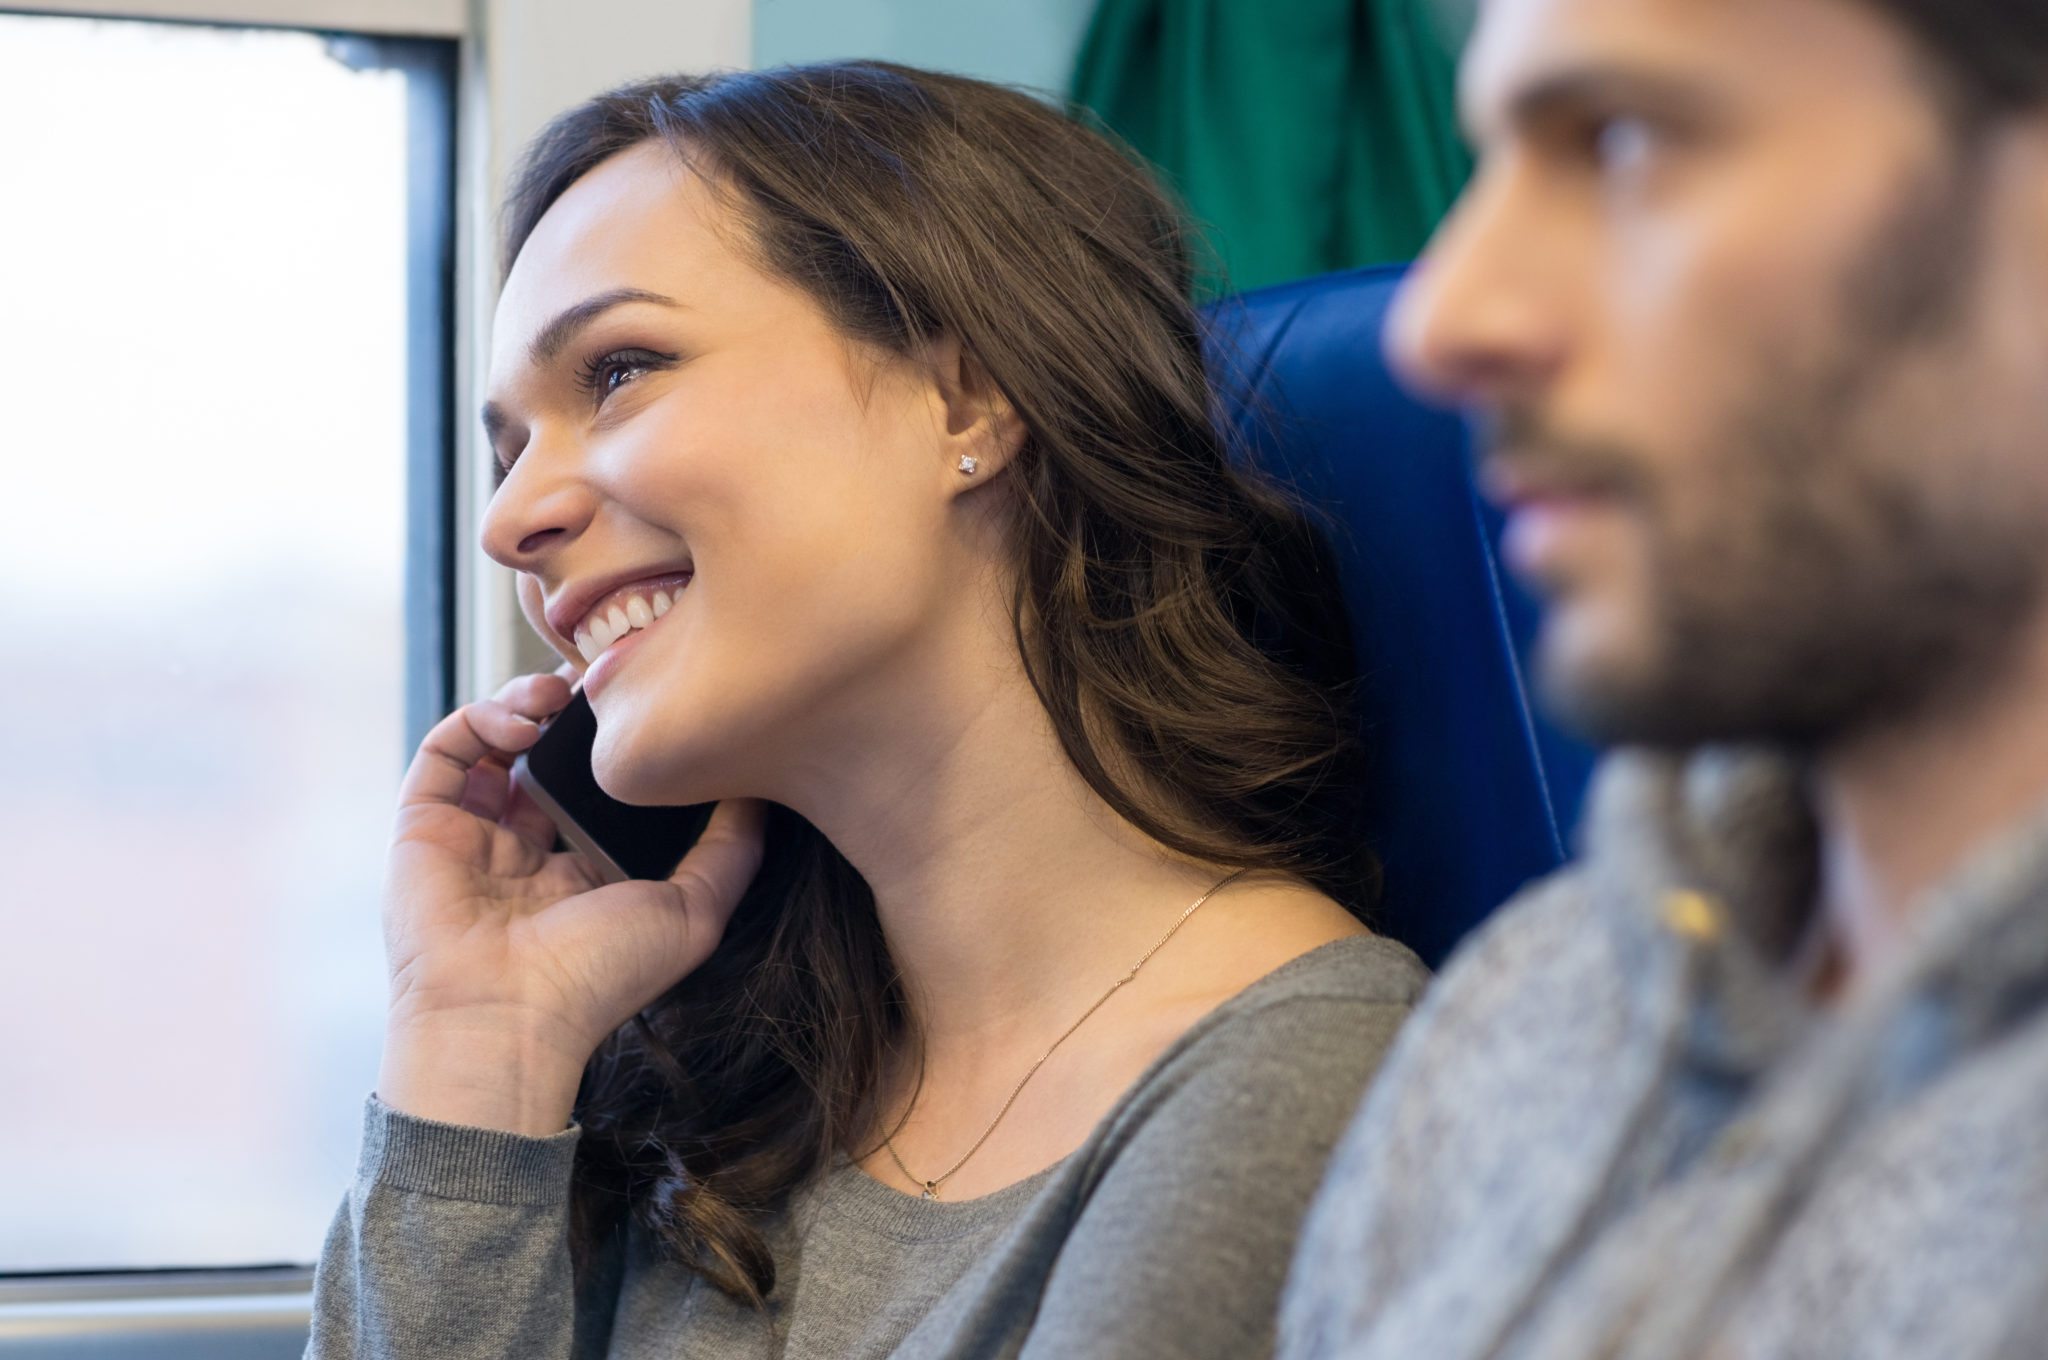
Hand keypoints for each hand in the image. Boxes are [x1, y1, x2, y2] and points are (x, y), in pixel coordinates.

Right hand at [379, 668, 766, 1098]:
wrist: (507, 1019)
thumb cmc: (599, 977)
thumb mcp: (693, 910)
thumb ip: (731, 849)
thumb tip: (758, 787)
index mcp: (585, 868)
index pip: (602, 783)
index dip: (622, 738)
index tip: (650, 699)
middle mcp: (527, 848)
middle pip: (549, 752)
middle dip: (574, 707)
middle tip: (602, 677)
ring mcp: (474, 835)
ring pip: (496, 741)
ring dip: (527, 700)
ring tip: (560, 692)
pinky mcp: (425, 825)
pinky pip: (447, 751)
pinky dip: (481, 718)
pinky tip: (523, 721)